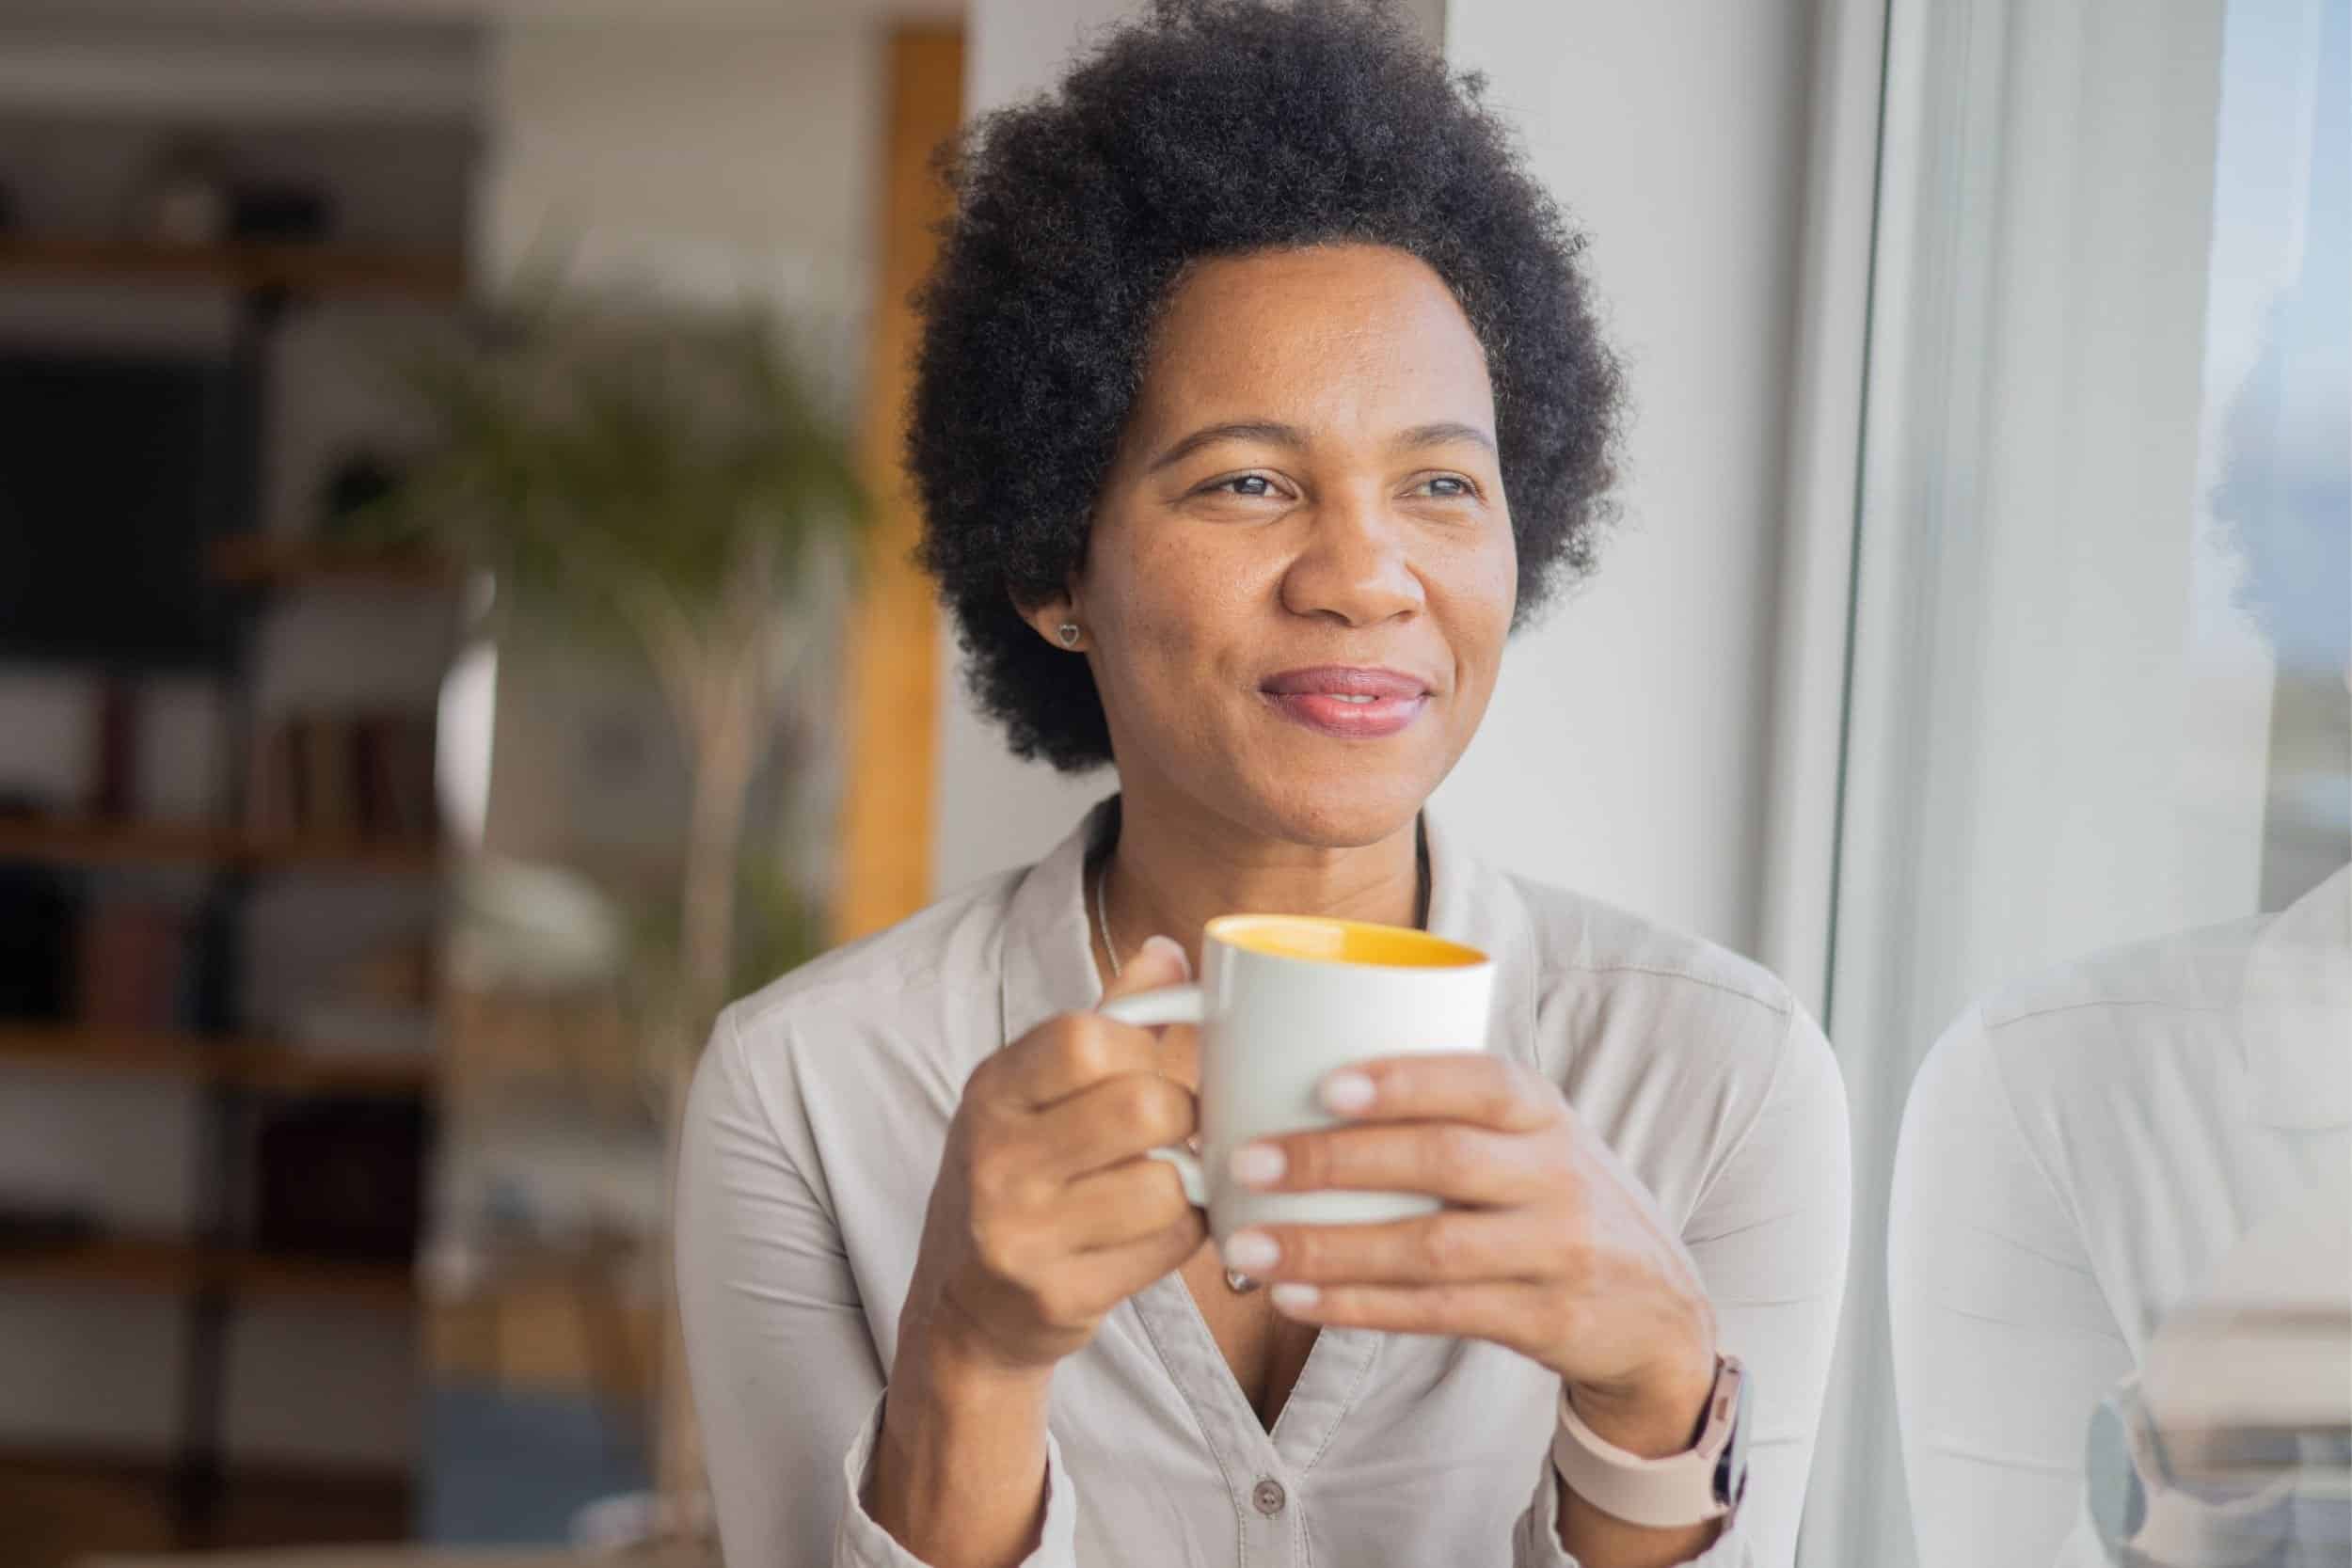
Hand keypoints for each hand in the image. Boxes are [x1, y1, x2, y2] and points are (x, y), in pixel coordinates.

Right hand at [899, 936, 1207, 1382]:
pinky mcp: (1057, 1296)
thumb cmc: (1022, 1176)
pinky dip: (1183, 1235)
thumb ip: (1110, 1019)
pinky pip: (1170, 1248)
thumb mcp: (1040, 1091)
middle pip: (1144, 1107)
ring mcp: (1021, 1233)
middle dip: (1180, 1117)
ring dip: (1186, 1184)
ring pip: (1167, 1184)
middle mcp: (995, 1159)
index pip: (1084, 1037)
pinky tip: (1153, 1231)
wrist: (965, 1307)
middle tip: (1172, 1131)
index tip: (1145, 1068)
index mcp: (993, 1091)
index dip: (1141, 1047)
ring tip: (1161, 1183)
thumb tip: (1170, 950)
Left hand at [1221, 1053, 1719, 1452]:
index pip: (1482, 1081)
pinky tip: (1297, 1298)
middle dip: (1337, 1160)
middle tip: (1250, 1160)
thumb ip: (1449, 1111)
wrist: (1660, 1309)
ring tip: (1251, 1244)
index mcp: (1544, 1112)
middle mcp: (1556, 1175)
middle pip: (1445, 1161)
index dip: (1406, 1080)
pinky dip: (1360, 1307)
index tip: (1326, 1082)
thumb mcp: (1531, 1138)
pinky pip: (1437, 1313)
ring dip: (1330, 1248)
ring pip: (1432, 1248)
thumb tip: (1295, 1083)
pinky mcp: (1543, 1320)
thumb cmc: (1554, 1200)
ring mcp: (1555, 1251)